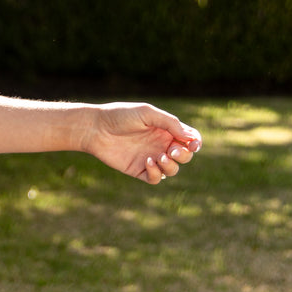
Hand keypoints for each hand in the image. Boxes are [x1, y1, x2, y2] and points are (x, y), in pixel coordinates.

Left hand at [84, 102, 201, 183]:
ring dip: (171, 166)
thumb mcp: (148, 113)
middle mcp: (160, 145)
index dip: (196, 143)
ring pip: (172, 170)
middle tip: (172, 150)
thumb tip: (190, 137)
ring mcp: (150, 158)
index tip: (193, 144)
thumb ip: (170, 123)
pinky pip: (155, 178)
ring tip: (159, 157)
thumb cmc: (121, 116)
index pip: (189, 139)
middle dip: (184, 155)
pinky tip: (147, 162)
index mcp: (166, 130)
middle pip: (184, 156)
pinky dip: (156, 173)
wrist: (96, 128)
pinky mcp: (138, 169)